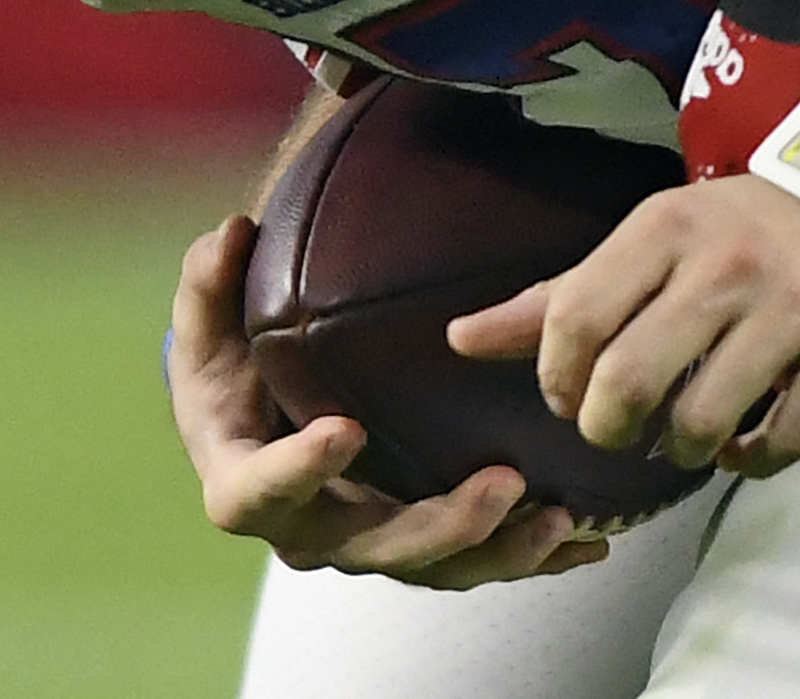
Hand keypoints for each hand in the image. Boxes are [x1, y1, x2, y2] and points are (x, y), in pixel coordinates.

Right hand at [165, 215, 609, 586]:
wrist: (265, 420)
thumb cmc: (237, 367)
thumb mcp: (211, 325)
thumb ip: (210, 282)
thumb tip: (230, 233)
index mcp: (246, 484)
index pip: (260, 493)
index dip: (296, 470)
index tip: (343, 428)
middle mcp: (314, 530)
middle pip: (374, 547)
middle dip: (441, 526)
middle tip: (504, 484)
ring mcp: (372, 542)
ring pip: (437, 566)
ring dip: (501, 548)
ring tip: (560, 514)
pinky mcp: (423, 544)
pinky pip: (478, 561)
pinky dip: (533, 555)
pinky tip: (588, 542)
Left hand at [451, 178, 799, 478]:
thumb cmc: (740, 234)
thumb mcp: (649, 243)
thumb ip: (559, 297)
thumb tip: (459, 338)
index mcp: (667, 225)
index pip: (572, 319)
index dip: (557, 380)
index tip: (571, 395)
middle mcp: (729, 261)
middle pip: (628, 381)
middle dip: (608, 428)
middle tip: (620, 427)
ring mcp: (796, 305)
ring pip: (701, 423)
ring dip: (682, 449)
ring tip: (687, 430)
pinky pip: (782, 442)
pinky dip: (752, 460)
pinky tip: (745, 439)